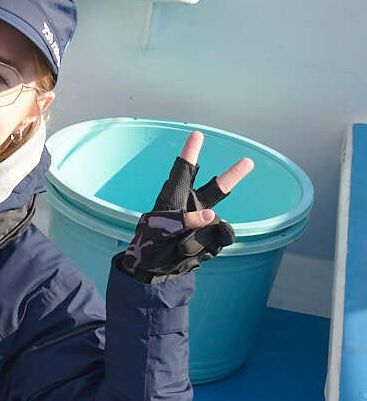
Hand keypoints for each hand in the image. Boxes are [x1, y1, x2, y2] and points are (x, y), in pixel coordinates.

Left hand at [114, 131, 253, 283]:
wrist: (156, 266)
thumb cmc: (152, 242)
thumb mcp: (161, 230)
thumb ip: (185, 221)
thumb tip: (212, 216)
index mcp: (173, 197)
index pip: (183, 171)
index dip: (191, 151)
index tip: (197, 134)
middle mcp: (193, 205)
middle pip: (217, 188)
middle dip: (233, 176)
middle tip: (248, 162)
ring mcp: (205, 221)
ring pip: (215, 223)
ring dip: (198, 239)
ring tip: (179, 247)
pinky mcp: (213, 236)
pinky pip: (219, 239)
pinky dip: (205, 248)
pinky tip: (191, 251)